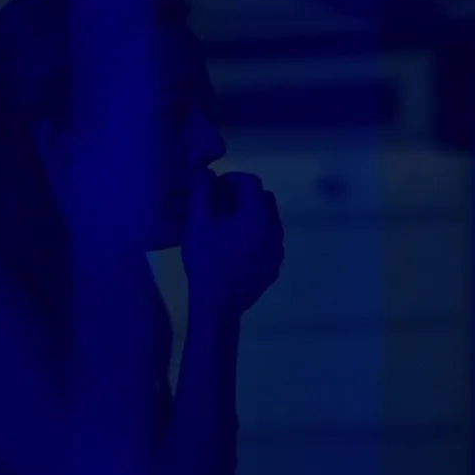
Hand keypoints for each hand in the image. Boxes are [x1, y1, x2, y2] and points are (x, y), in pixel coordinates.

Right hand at [183, 170, 284, 315]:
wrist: (218, 303)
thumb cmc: (206, 260)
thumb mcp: (198, 221)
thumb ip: (202, 190)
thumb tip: (206, 171)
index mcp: (257, 213)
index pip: (250, 181)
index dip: (231, 179)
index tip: (214, 188)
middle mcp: (274, 228)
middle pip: (263, 199)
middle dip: (243, 196)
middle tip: (220, 205)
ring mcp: (277, 249)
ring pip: (268, 220)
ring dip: (250, 216)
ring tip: (227, 227)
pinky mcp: (274, 266)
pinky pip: (268, 242)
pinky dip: (255, 237)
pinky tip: (236, 248)